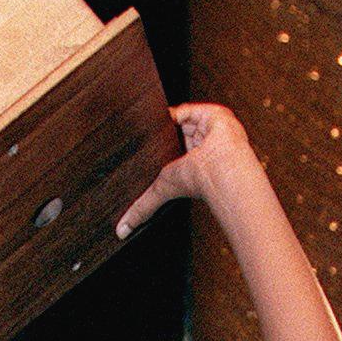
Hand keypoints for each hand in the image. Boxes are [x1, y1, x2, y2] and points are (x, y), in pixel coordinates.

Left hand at [116, 104, 256, 237]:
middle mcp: (201, 146)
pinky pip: (189, 108)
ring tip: (151, 121)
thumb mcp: (159, 194)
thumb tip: (121, 232)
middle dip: (159, 132)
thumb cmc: (198, 182)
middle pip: (174, 132)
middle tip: (141, 131)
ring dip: (167, 121)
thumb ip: (141, 209)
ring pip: (181, 118)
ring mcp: (207, 130)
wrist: (220, 168)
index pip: (170, 150)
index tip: (139, 146)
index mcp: (191, 162)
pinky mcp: (212, 115)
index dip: (155, 147)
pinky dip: (176, 112)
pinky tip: (165, 117)